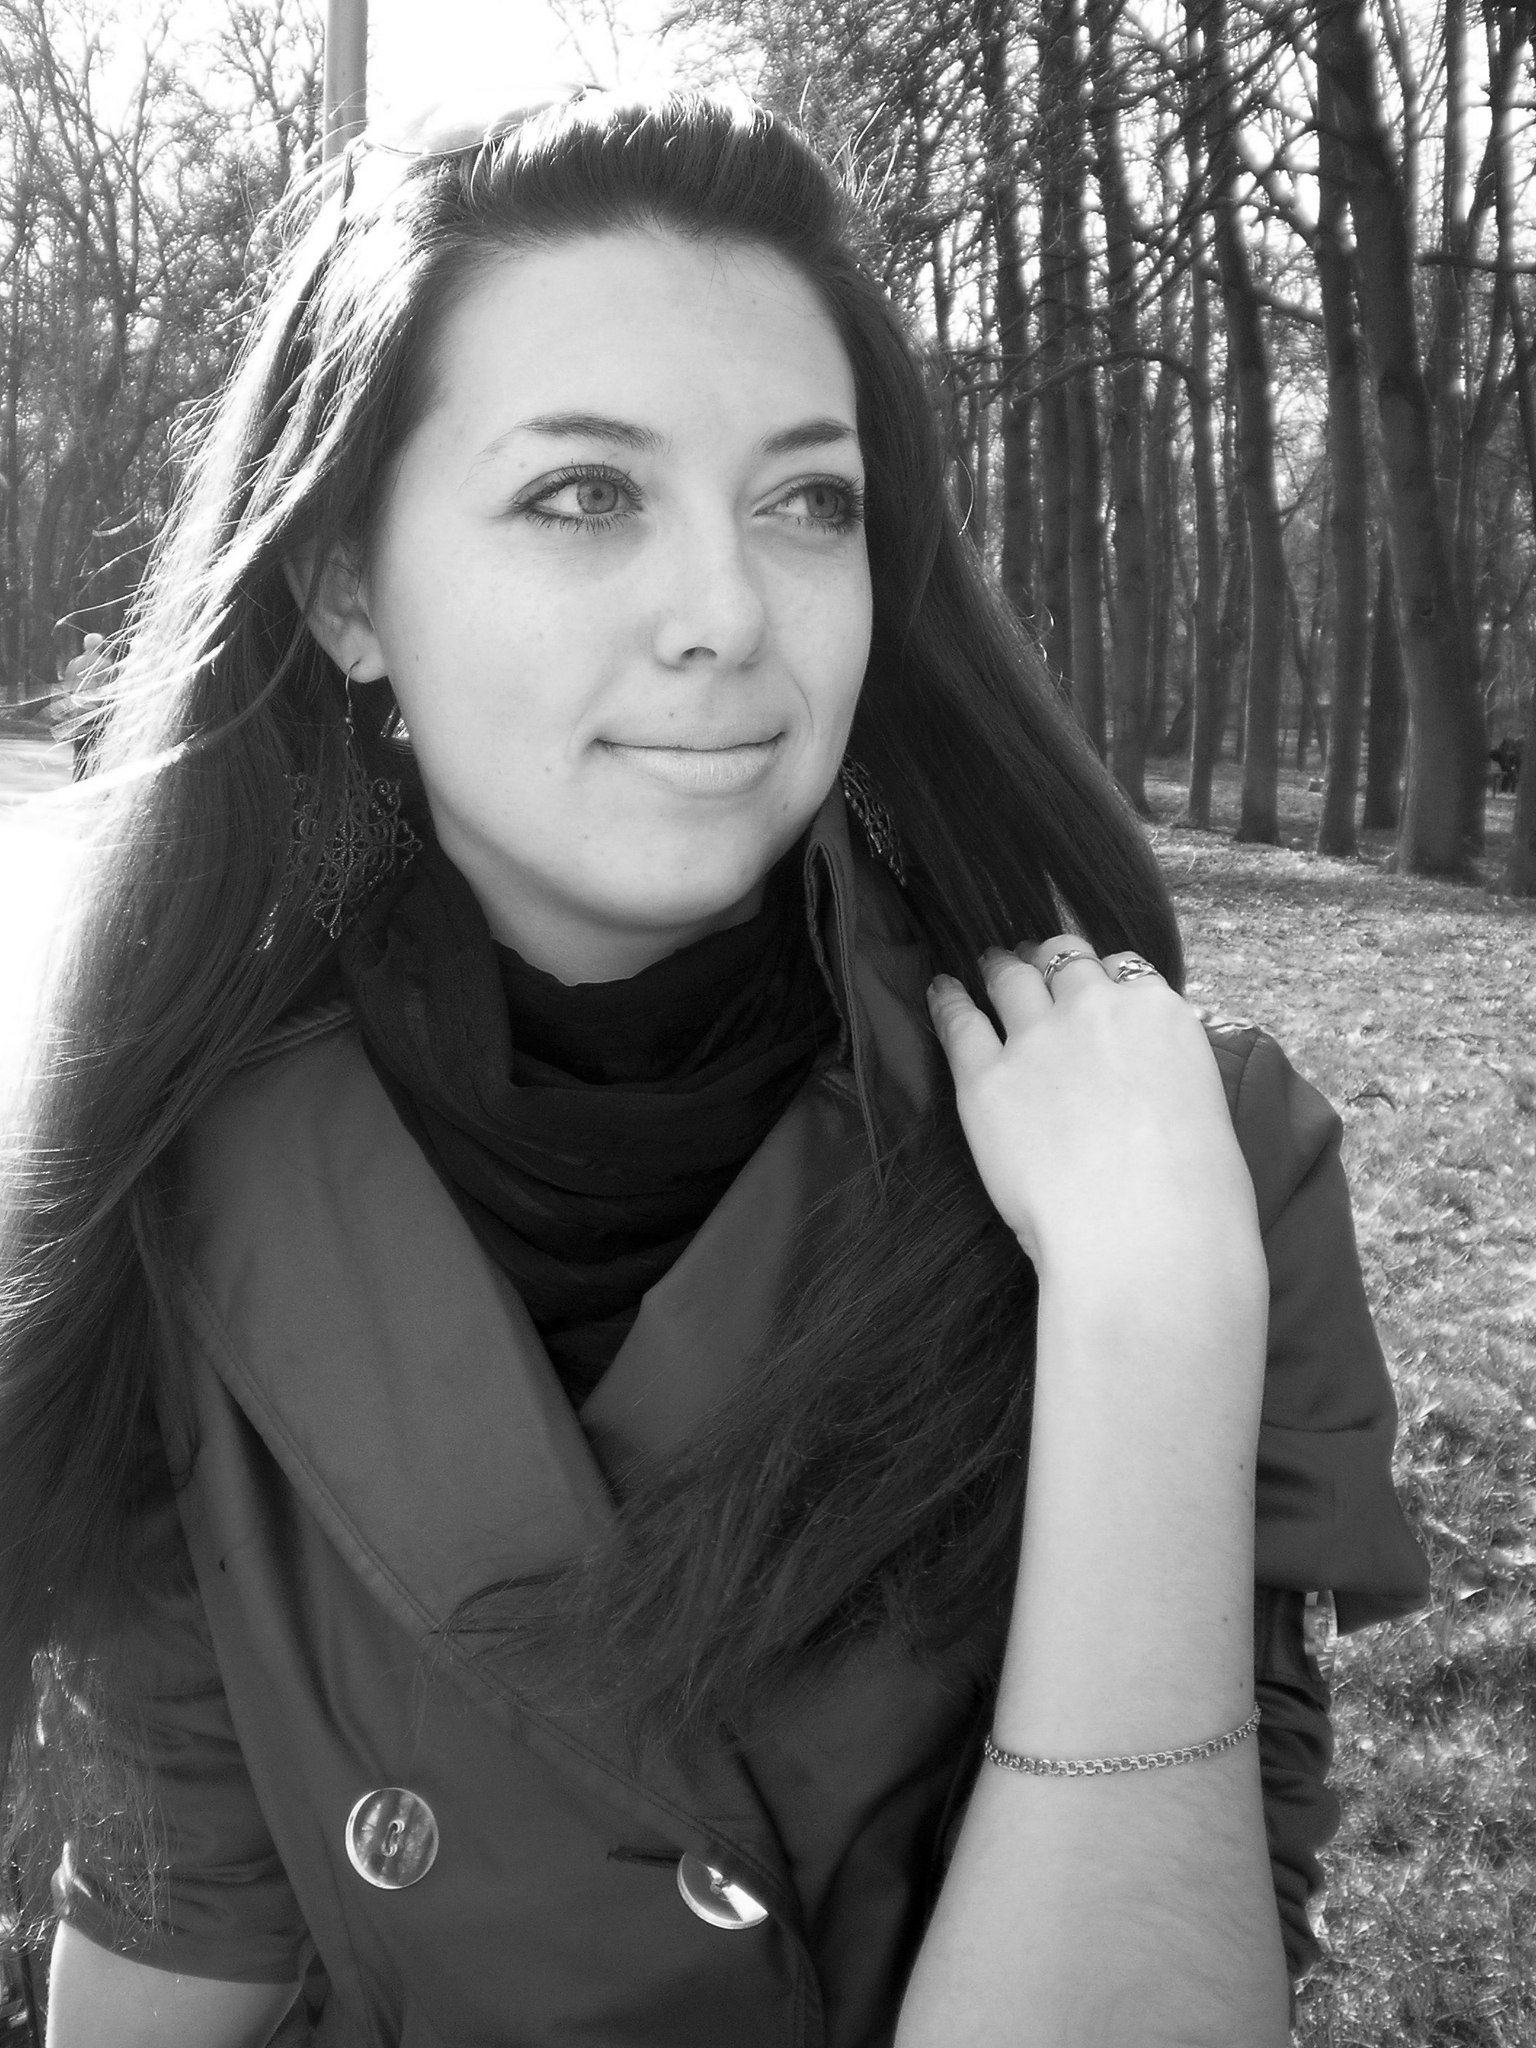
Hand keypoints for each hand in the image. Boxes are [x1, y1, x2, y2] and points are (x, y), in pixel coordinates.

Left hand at [926, 937, 1261, 1281]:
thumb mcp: (1203, 1110)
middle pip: (1065, 960)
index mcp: (1158, 1014)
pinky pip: (958, 1022)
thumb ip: (1165, 1075)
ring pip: (1010, 977)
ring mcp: (1037, 1039)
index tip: (1093, 991)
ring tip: (989, 966)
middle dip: (1050, 961)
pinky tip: (940, 991)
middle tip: (1036, 968)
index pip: (1125, 969)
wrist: (1144, 1237)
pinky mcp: (986, 1079)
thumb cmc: (1191, 1198)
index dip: (1104, 979)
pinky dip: (946, 1001)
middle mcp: (1096, 1009)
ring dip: (1000, 968)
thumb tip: (1145, 1082)